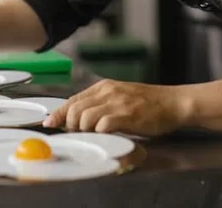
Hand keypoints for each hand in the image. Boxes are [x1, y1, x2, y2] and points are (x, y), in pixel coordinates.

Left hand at [43, 79, 188, 135]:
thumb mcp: (120, 96)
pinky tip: (105, 136)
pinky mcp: (127, 115)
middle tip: (77, 134)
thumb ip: (100, 103)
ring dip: (84, 130)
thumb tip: (78, 116)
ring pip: (85, 118)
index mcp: (103, 87)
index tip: (49, 123)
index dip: (59, 113)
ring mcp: (117, 103)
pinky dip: (100, 133)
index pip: (73, 99)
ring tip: (94, 135)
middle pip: (75, 109)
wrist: (172, 102)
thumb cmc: (147, 103)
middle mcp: (107, 92)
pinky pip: (104, 125)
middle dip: (70, 125)